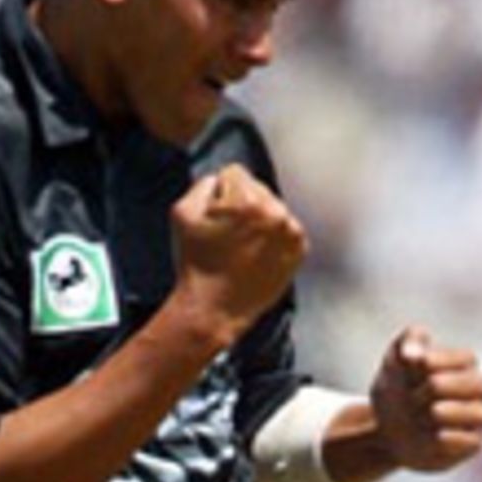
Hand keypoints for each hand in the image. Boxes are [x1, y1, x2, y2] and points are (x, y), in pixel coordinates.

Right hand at [171, 163, 307, 346]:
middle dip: (242, 207)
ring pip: (272, 209)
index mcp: (248, 201)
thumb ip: (203, 184)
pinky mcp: (298, 250)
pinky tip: (255, 256)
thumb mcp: (182, 212)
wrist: (214, 309)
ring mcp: (291, 233)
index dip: (219, 195)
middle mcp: (276, 212)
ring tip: (241, 249)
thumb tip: (220, 180)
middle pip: (256, 189)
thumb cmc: (198, 265)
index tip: (216, 218)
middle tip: (227, 237)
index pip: (234, 173)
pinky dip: (272, 239)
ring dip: (259, 222)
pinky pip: (284, 230)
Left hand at [368, 325, 481, 472]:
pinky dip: (454, 438)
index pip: (465, 359)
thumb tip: (414, 354)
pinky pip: (472, 442)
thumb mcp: (394, 362)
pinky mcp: (468, 445)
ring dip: (453, 413)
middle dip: (449, 386)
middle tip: (422, 390)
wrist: (386, 430)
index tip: (416, 363)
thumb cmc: (397, 390)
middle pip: (480, 385)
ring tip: (429, 412)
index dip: (442, 360)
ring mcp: (473, 420)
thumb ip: (406, 343)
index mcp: (462, 367)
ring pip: (481, 415)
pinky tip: (435, 435)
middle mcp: (474, 392)